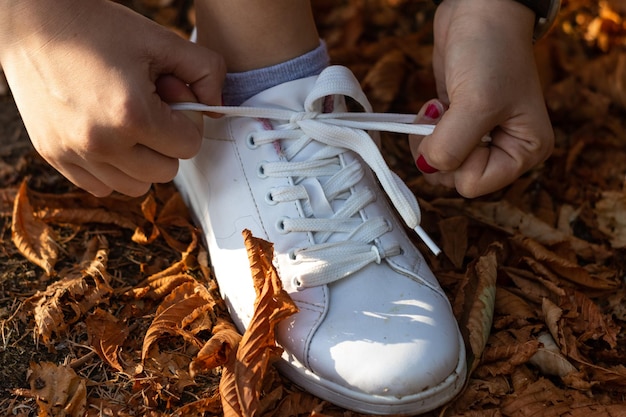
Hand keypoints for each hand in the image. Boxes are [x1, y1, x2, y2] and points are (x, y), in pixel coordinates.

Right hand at [0, 0, 224, 196]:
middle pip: (166, 171)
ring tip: (129, 125)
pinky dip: (113, 170)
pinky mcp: (54, 156)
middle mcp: (101, 142)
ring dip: (143, 161)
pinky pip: (101, 187)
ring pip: (136, 186)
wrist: (33, 21)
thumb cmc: (96, 28)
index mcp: (132, 114)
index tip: (172, 102)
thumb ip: (205, 71)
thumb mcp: (160, 40)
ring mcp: (74, 153)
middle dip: (167, 143)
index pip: (189, 146)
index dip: (187, 122)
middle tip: (150, 110)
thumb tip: (219, 108)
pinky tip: (108, 136)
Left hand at [409, 0, 553, 197]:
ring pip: (440, 165)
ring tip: (440, 108)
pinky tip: (436, 106)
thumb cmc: (491, 51)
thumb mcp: (475, 104)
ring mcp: (481, 138)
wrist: (479, 9)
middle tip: (444, 115)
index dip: (458, 158)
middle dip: (440, 149)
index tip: (463, 123)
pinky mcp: (460, 124)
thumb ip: (451, 146)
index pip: (474, 184)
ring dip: (429, 139)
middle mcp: (505, 150)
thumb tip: (427, 166)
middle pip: (454, 178)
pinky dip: (425, 130)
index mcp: (525, 152)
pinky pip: (433, 145)